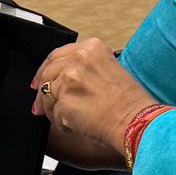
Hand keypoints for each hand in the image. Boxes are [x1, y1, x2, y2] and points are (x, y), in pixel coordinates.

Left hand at [31, 39, 158, 158]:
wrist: (136, 120)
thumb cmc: (129, 101)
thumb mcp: (109, 69)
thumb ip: (85, 68)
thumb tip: (63, 78)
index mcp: (91, 48)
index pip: (58, 55)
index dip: (46, 69)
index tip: (41, 80)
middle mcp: (79, 58)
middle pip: (47, 72)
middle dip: (41, 90)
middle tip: (39, 105)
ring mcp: (69, 79)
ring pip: (47, 95)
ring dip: (54, 110)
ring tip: (68, 120)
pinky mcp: (64, 101)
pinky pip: (54, 114)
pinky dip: (61, 123)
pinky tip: (75, 126)